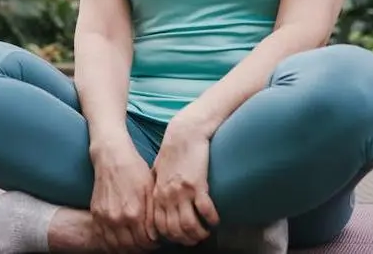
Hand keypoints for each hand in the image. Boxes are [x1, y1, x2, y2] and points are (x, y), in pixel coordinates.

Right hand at [90, 140, 158, 252]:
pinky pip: (104, 239)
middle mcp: (118, 219)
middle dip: (142, 248)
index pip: (146, 241)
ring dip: (128, 249)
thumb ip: (153, 214)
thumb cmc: (135, 171)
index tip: (156, 241)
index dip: (153, 244)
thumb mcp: (150, 190)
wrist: (112, 158)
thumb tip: (157, 234)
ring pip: (117, 246)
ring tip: (135, 244)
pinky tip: (121, 241)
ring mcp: (105, 218)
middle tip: (147, 244)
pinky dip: (113, 245)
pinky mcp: (96, 215)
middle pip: (132, 247)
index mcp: (135, 213)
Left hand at [151, 123, 219, 246]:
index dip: (170, 237)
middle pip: (174, 230)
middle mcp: (167, 196)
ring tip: (207, 232)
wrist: (185, 132)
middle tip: (196, 239)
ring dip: (200, 233)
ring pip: (189, 225)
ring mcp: (181, 192)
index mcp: (157, 194)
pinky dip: (211, 219)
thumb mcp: (158, 170)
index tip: (180, 238)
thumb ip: (156, 187)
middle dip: (186, 239)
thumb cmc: (173, 150)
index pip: (159, 226)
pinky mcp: (197, 184)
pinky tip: (215, 220)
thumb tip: (157, 199)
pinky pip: (205, 210)